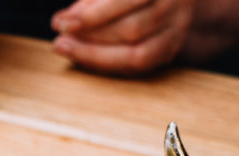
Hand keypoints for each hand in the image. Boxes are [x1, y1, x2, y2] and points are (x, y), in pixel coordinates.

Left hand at [51, 0, 194, 73]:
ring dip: (95, 54)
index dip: (93, 16)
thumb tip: (60, 21)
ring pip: (137, 52)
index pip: (126, 1)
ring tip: (67, 47)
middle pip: (131, 29)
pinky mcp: (171, 49)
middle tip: (61, 39)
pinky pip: (139, 65)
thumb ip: (89, 2)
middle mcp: (176, 3)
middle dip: (91, 37)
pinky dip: (108, 62)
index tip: (64, 23)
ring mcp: (178, 29)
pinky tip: (84, 56)